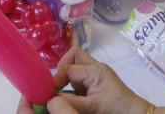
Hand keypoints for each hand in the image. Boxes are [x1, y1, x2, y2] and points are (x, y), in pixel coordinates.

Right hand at [17, 49, 147, 113]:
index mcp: (95, 70)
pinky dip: (73, 83)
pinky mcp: (97, 81)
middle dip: (63, 67)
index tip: (48, 93)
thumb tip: (49, 100)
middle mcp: (96, 67)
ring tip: (64, 92)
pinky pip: (80, 75)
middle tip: (57, 86)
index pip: (68, 68)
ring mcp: (97, 73)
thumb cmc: (116, 109)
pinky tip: (73, 96)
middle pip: (74, 55)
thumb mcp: (93, 107)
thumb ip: (71, 102)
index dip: (56, 79)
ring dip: (67, 75)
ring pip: (76, 64)